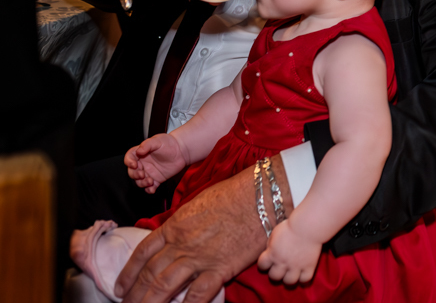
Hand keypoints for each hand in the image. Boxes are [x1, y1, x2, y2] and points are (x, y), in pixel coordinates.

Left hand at [114, 158, 292, 302]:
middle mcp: (181, 243)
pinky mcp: (220, 268)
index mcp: (175, 225)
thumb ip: (184, 222)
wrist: (262, 196)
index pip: (143, 252)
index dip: (129, 272)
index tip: (121, 287)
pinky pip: (197, 294)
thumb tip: (176, 233)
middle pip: (149, 273)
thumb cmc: (235, 193)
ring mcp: (199, 257)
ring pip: (164, 286)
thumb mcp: (200, 202)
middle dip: (134, 294)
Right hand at [125, 134, 187, 193]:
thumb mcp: (157, 140)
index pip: (129, 158)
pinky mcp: (157, 179)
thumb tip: (139, 151)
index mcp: (140, 154)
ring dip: (142, 183)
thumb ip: (147, 144)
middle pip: (132, 172)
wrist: (182, 151)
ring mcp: (149, 172)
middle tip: (143, 174)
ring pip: (139, 181)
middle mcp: (143, 164)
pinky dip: (150, 190)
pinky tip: (152, 188)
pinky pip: (150, 187)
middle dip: (135, 175)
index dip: (129, 162)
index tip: (134, 165)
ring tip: (150, 181)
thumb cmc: (169, 143)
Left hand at [257, 219, 318, 285]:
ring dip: (288, 279)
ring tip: (291, 274)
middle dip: (276, 273)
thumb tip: (271, 251)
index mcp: (272, 254)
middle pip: (274, 277)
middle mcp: (282, 263)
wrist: (308, 225)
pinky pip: (305, 280)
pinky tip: (302, 275)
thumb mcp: (275, 233)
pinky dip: (303, 279)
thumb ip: (271, 244)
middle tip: (280, 269)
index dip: (264, 265)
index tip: (268, 263)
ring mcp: (296, 266)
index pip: (262, 266)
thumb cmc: (291, 226)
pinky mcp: (309, 266)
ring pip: (289, 282)